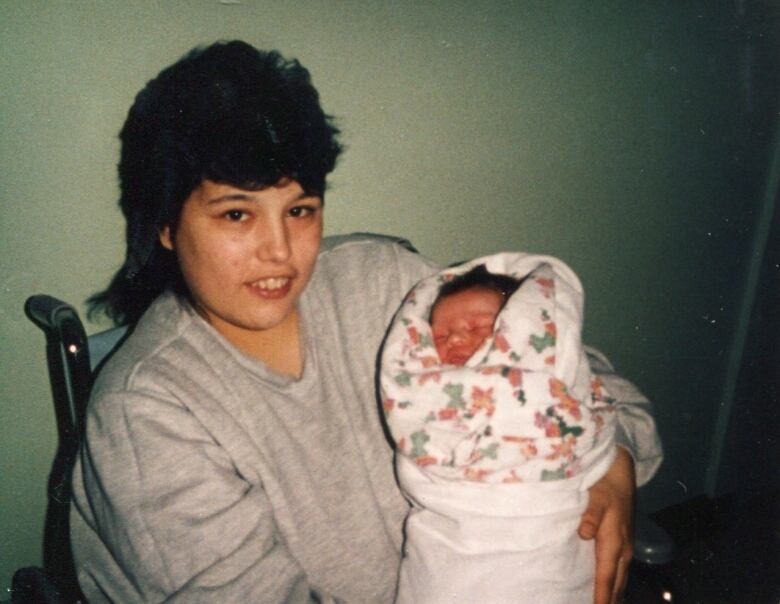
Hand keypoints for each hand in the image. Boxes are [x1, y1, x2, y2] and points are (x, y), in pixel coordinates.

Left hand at [578, 447, 634, 603]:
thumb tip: (585, 533)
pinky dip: (615, 585)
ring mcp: (625, 548)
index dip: (602, 595)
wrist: (620, 473)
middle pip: (616, 583)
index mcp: (614, 541)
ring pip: (620, 579)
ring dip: (613, 595)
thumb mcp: (596, 495)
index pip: (606, 575)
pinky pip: (619, 571)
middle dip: (609, 600)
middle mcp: (623, 549)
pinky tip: (609, 592)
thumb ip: (591, 514)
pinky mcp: (623, 544)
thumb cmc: (604, 485)